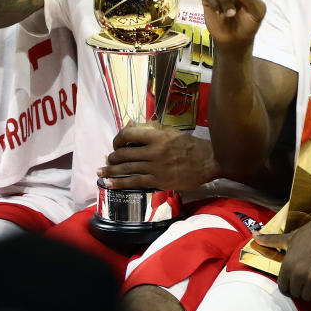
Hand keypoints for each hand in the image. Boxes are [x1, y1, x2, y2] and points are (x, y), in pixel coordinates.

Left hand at [98, 124, 219, 190]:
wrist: (208, 162)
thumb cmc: (191, 145)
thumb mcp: (172, 132)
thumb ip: (152, 130)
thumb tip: (131, 126)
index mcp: (158, 136)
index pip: (128, 134)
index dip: (117, 139)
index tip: (115, 144)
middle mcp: (154, 151)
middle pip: (124, 153)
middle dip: (112, 157)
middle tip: (108, 159)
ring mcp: (155, 167)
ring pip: (126, 168)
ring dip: (111, 170)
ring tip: (102, 171)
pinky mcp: (158, 181)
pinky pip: (134, 182)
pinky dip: (119, 182)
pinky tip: (108, 183)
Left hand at [253, 208, 310, 302]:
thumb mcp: (290, 237)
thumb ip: (271, 240)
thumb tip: (254, 235)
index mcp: (287, 265)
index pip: (283, 288)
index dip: (290, 285)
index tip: (297, 280)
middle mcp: (298, 274)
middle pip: (296, 294)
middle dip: (301, 288)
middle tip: (309, 278)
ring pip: (308, 297)